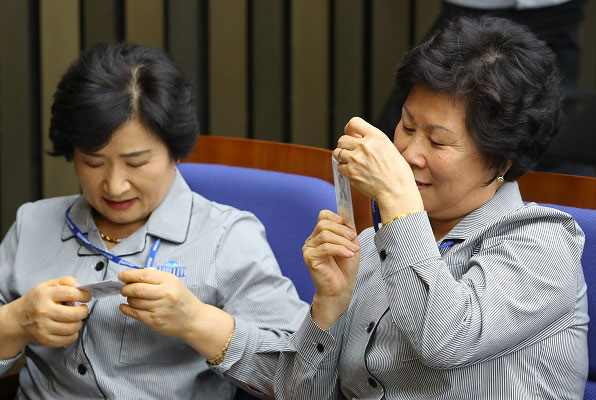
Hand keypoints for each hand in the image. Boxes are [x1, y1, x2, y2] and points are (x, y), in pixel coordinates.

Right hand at [3, 276, 89, 350]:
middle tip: (83, 309)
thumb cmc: (35, 301)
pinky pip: (67, 339)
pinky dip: (73, 334)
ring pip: (72, 328)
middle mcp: (43, 311)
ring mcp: (43, 327)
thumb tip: (80, 286)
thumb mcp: (47, 285)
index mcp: (45, 295)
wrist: (17, 320)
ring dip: (79, 323)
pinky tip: (70, 328)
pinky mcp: (45, 339)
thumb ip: (65, 281)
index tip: (87, 297)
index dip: (84, 295)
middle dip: (84, 311)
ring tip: (76, 319)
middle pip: (74, 314)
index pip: (71, 294)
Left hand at [119, 269, 201, 338]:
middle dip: (125, 288)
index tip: (122, 276)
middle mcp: (165, 294)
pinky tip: (125, 306)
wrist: (194, 319)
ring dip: (128, 298)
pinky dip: (126, 309)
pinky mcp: (154, 321)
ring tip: (131, 297)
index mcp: (169, 281)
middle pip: (136, 289)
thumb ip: (155, 278)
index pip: (144, 275)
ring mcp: (159, 308)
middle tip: (124, 288)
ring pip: (134, 301)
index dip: (129, 275)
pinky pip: (134, 313)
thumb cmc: (182, 299)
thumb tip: (133, 277)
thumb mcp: (173, 282)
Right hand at [303, 210, 359, 328]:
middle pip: (323, 224)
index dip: (334, 217)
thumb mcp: (350, 244)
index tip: (345, 223)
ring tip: (353, 250)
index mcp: (320, 235)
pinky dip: (340, 249)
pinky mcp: (309, 258)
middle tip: (353, 239)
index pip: (322, 216)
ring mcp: (309, 249)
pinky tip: (348, 255)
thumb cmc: (345, 268)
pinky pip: (325, 247)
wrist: (341, 289)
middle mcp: (312, 240)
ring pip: (325, 235)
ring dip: (343, 241)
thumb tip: (344, 211)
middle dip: (341, 230)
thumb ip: (347, 229)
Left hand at [334, 117, 422, 217]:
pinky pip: (339, 167)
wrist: (397, 191)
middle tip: (351, 152)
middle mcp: (364, 145)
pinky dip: (344, 169)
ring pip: (337, 152)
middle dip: (344, 145)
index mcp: (376, 137)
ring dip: (342, 157)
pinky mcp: (351, 172)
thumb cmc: (398, 173)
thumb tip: (358, 140)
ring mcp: (356, 159)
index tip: (351, 135)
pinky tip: (354, 172)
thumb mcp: (389, 149)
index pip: (354, 123)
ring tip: (352, 162)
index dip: (350, 129)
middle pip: (342, 139)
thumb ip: (373, 142)